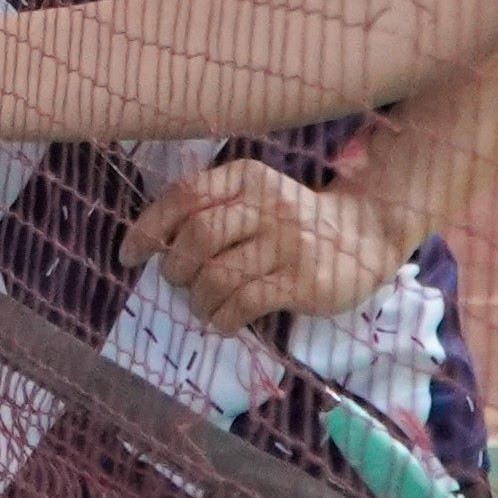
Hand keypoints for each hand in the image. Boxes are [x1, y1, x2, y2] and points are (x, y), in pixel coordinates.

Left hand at [124, 158, 401, 337]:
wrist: (367, 234)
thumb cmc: (295, 220)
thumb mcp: (257, 197)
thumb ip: (215, 208)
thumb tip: (155, 246)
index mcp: (248, 176)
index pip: (185, 195)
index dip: (149, 228)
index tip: (130, 255)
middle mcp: (267, 203)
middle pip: (196, 236)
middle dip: (174, 267)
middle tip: (178, 281)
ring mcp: (287, 242)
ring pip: (216, 275)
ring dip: (198, 299)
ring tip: (204, 305)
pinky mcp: (302, 281)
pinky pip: (243, 303)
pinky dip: (222, 318)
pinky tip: (224, 321)